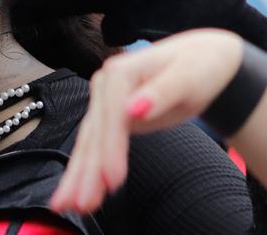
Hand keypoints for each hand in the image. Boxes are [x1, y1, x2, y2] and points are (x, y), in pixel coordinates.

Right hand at [50, 29, 242, 213]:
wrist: (200, 60)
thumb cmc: (198, 66)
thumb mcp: (187, 76)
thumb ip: (161, 92)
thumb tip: (134, 109)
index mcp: (121, 71)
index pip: (112, 114)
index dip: (110, 147)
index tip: (113, 180)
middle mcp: (104, 85)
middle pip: (94, 132)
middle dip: (86, 169)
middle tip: (81, 204)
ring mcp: (103, 103)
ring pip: (88, 143)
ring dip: (77, 176)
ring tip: (65, 206)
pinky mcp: (108, 119)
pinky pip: (94, 147)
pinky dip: (84, 170)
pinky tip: (75, 192)